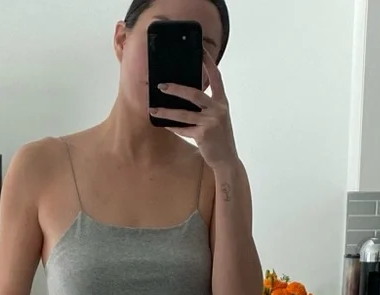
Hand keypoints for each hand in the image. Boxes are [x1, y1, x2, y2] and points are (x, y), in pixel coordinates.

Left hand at [152, 52, 237, 168]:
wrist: (226, 159)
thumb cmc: (219, 137)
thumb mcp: (217, 117)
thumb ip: (206, 106)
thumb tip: (185, 95)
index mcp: (222, 102)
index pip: (216, 77)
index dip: (208, 63)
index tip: (200, 50)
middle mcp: (218, 110)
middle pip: (195, 94)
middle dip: (176, 89)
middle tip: (161, 85)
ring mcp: (211, 122)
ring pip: (185, 114)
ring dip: (167, 112)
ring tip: (153, 109)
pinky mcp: (204, 135)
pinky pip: (184, 130)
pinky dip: (173, 128)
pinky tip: (163, 125)